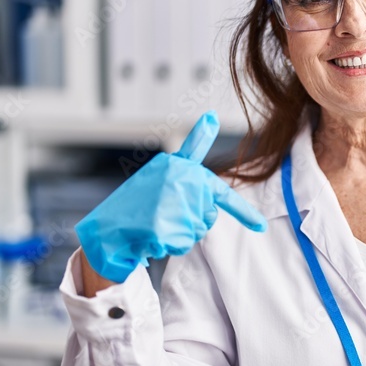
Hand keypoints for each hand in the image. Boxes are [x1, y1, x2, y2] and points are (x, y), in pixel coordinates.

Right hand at [75, 111, 266, 282]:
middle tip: (161, 215)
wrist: (103, 229)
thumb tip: (211, 118)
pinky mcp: (163, 227)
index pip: (220, 189)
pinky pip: (180, 245)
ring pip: (195, 232)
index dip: (244, 210)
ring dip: (177, 235)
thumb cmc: (135, 205)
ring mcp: (173, 203)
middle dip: (190, 222)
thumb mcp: (164, 176)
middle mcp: (181, 180)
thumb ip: (191, 170)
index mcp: (181, 168)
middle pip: (208, 216)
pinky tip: (147, 235)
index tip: (262, 226)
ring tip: (152, 223)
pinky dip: (165, 246)